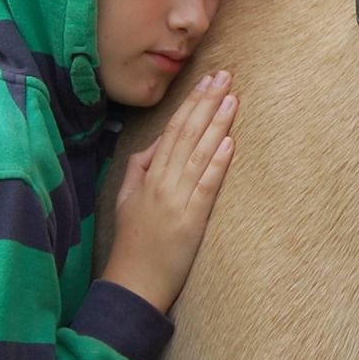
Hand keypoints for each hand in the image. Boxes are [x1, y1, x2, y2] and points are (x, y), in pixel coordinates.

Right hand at [103, 70, 238, 312]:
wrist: (132, 283)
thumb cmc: (132, 243)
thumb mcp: (126, 199)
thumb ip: (139, 167)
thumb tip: (157, 143)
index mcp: (148, 177)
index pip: (172, 131)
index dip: (190, 104)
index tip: (206, 82)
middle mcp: (162, 184)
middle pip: (187, 135)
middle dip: (207, 103)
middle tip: (225, 76)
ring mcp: (176, 202)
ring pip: (199, 155)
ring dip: (217, 125)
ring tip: (232, 99)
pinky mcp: (190, 221)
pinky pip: (206, 187)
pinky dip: (217, 163)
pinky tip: (230, 143)